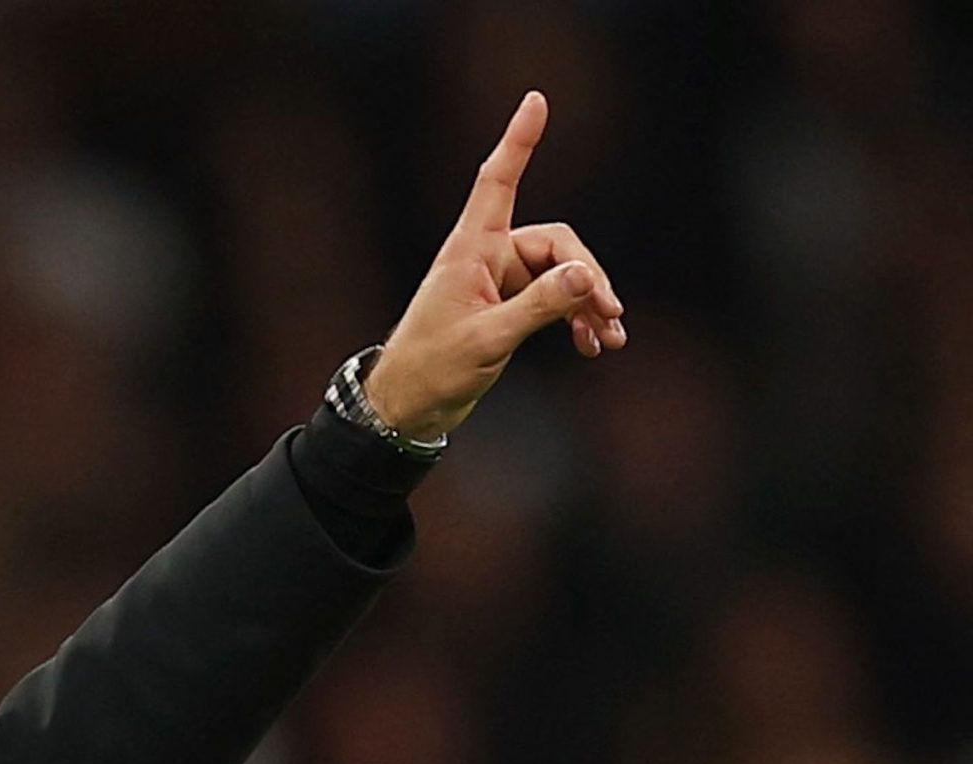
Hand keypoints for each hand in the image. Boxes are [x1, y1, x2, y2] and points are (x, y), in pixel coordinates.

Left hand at [365, 92, 625, 440]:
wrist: (408, 407)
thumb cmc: (431, 368)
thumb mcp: (488, 339)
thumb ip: (538, 307)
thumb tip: (585, 275)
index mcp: (470, 249)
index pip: (498, 181)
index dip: (519, 141)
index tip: (536, 100)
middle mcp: (486, 257)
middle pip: (556, 243)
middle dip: (587, 277)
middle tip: (609, 315)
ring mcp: (499, 282)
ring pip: (562, 274)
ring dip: (589, 302)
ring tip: (612, 337)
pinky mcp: (508, 307)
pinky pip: (554, 299)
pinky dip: (577, 318)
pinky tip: (595, 345)